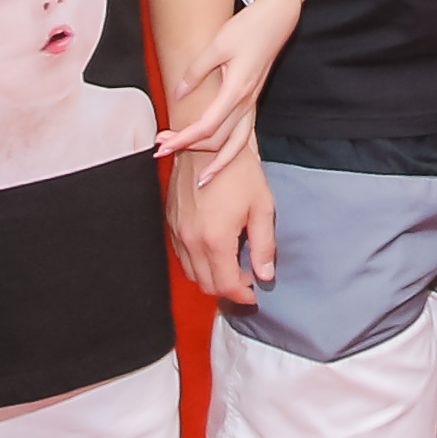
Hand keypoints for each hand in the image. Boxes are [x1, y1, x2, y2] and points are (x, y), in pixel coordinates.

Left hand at [152, 0, 294, 174]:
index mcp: (236, 90)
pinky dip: (232, 151)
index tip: (162, 146)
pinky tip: (221, 158)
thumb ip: (197, 71)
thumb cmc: (248, 28)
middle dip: (189, 149)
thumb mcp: (218, 44)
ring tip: (200, 177)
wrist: (277, 19)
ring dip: (215, 161)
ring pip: (235, 145)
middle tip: (162, 150)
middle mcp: (246, 102)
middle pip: (218, 141)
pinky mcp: (252, 100)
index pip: (206, 127)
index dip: (182, 139)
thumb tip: (180, 94)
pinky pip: (244, 136)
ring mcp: (251, 103)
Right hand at [164, 147, 276, 303]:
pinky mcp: (170, 222)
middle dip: (227, 288)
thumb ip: (264, 245)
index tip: (253, 293)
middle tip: (246, 278)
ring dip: (211, 276)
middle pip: (206, 284)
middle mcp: (191, 240)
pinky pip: (181, 255)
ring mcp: (178, 232)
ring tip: (231, 265)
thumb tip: (265, 274)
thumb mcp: (261, 207)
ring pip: (191, 272)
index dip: (242, 295)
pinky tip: (213, 249)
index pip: (225, 285)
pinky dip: (197, 261)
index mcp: (215, 239)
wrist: (208, 142)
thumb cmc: (237, 170)